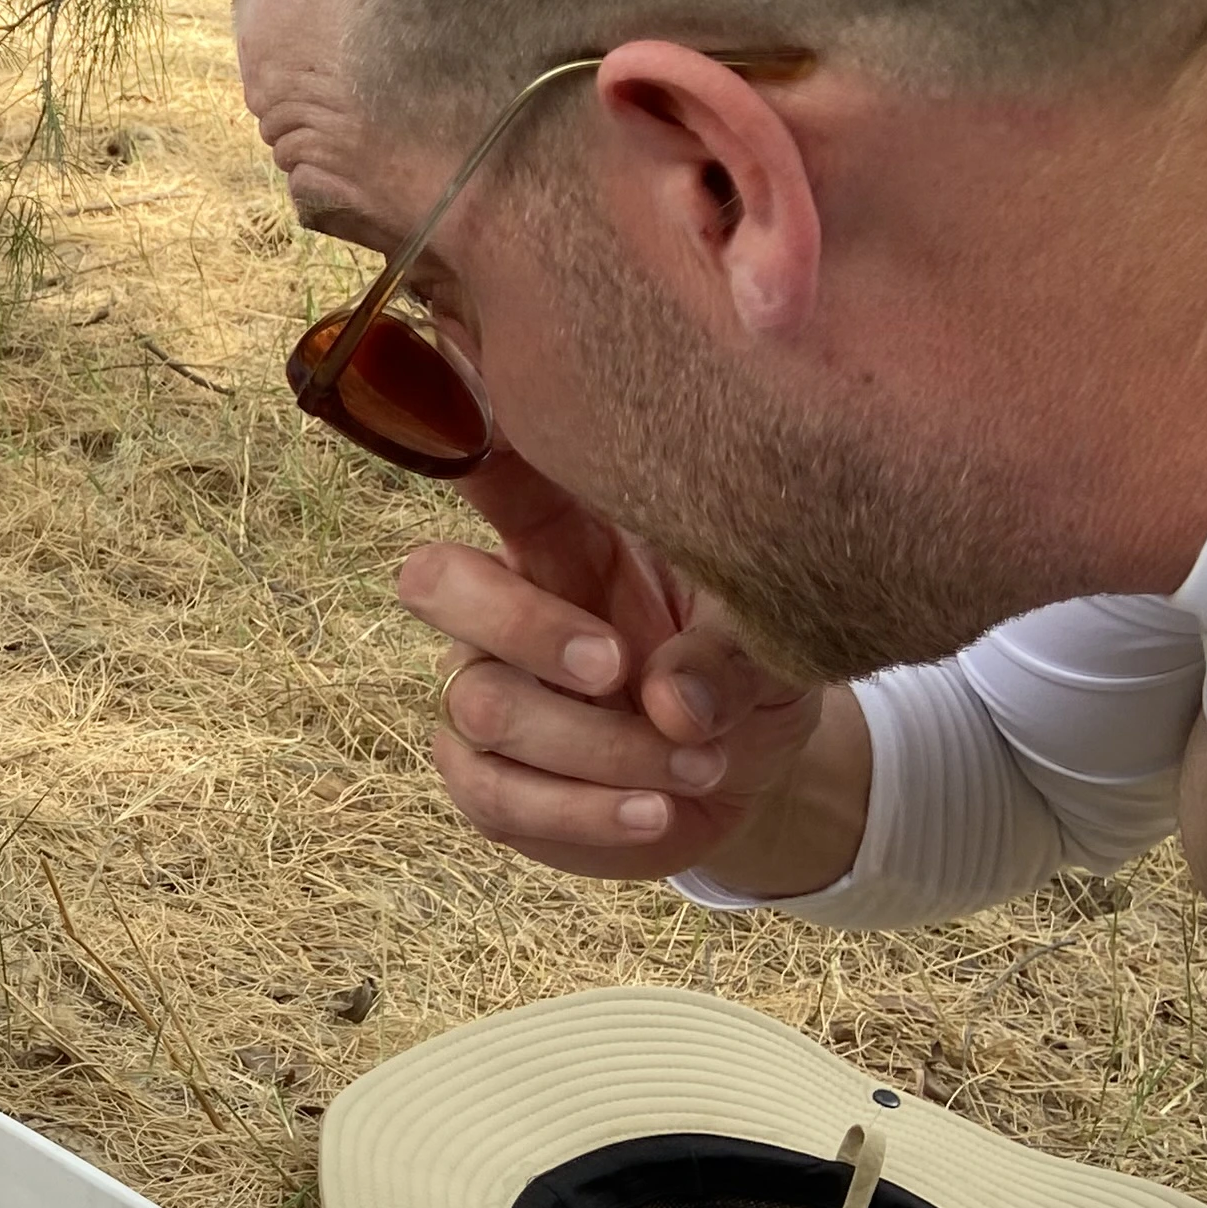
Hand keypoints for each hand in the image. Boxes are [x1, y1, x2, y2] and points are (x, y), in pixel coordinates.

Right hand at [402, 451, 856, 892]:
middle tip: (615, 667)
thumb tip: (669, 704)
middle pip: (434, 583)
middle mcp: (507, 602)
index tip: (466, 394)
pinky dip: (586, 814)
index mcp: (566, 537)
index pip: (487, 467)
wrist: (751, 785)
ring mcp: (485, 690)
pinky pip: (496, 796)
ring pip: (483, 706)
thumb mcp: (771, 649)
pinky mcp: (486, 777)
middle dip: (523, 628)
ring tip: (700, 764)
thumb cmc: (746, 677)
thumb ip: (730, 657)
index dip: (457, 432)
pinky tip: (656, 813)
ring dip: (603, 748)